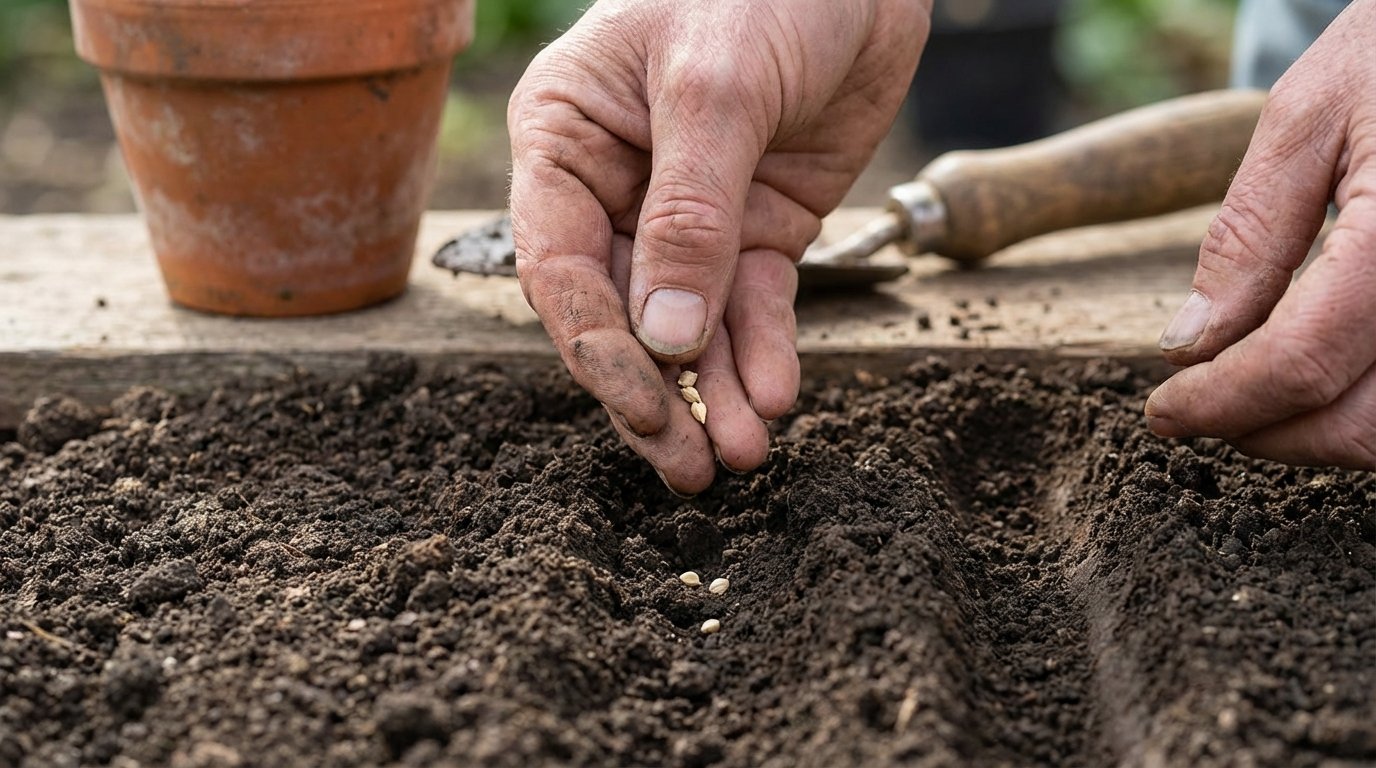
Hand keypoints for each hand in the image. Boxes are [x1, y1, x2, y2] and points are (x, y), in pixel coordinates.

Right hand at [508, 0, 929, 492]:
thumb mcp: (716, 89)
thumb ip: (688, 214)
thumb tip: (665, 340)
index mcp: (566, 139)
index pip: (562, 267)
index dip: (600, 349)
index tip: (648, 410)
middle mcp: (616, 185)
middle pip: (622, 314)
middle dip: (659, 393)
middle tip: (691, 468)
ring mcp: (690, 212)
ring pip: (690, 324)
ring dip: (715, 391)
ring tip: (744, 456)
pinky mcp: (758, 224)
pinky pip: (754, 303)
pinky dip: (764, 352)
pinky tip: (774, 399)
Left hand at [1146, 0, 1375, 468]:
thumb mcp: (1305, 120)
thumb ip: (1247, 237)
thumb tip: (1188, 345)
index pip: (1300, 362)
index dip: (1220, 403)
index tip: (1164, 411)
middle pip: (1360, 425)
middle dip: (1266, 431)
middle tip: (1202, 406)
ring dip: (1319, 432)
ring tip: (1252, 391)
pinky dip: (1364, 405)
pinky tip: (1315, 372)